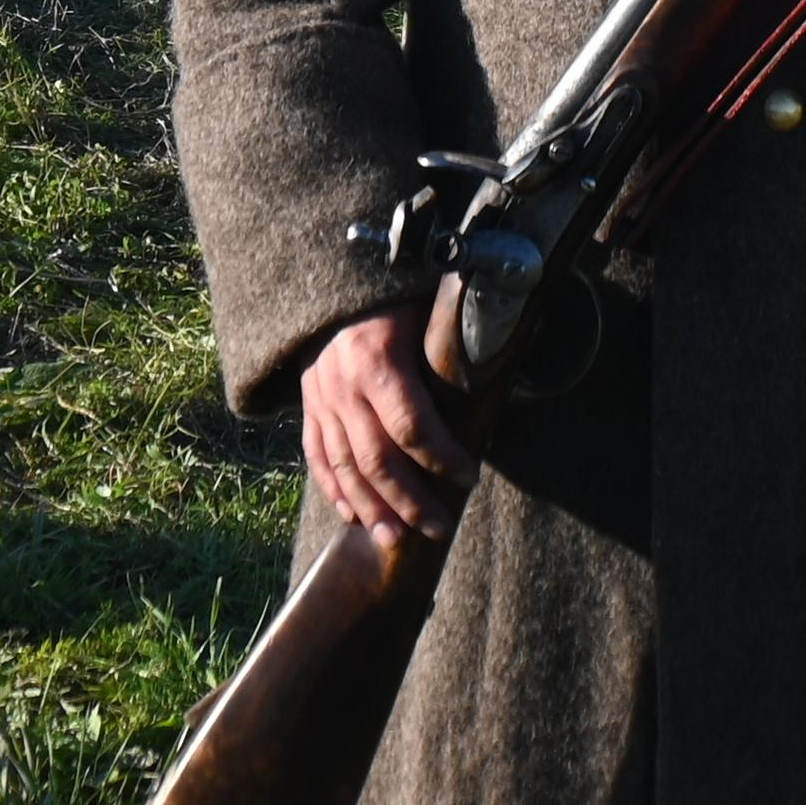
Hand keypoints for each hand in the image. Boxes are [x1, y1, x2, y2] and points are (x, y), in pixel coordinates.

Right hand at [301, 306, 477, 550]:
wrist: (332, 265)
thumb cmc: (397, 289)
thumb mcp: (427, 307)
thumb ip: (450, 347)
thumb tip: (498, 373)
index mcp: (378, 356)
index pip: (412, 425)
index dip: (443, 457)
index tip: (470, 476)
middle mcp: (342, 382)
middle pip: (377, 459)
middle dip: (411, 500)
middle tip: (440, 527)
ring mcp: (319, 395)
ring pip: (345, 466)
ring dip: (372, 508)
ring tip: (397, 539)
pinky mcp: (307, 402)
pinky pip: (317, 456)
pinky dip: (334, 489)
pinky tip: (353, 516)